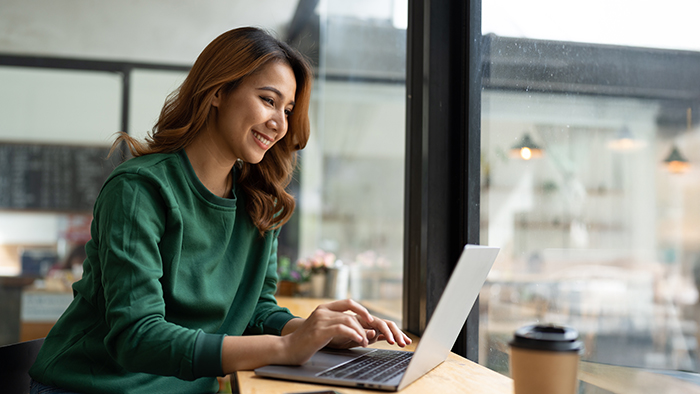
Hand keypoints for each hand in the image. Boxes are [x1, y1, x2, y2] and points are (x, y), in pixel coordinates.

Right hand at [280, 299, 411, 364]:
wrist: (287, 349)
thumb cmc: (306, 342)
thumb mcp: (323, 330)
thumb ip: (337, 326)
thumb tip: (357, 328)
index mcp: (324, 308)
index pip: (348, 302)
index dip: (361, 309)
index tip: (370, 319)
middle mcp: (323, 311)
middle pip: (351, 312)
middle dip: (365, 323)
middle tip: (372, 334)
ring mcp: (321, 320)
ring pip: (349, 320)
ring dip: (361, 332)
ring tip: (365, 342)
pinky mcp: (320, 331)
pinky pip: (343, 329)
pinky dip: (354, 335)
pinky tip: (359, 342)